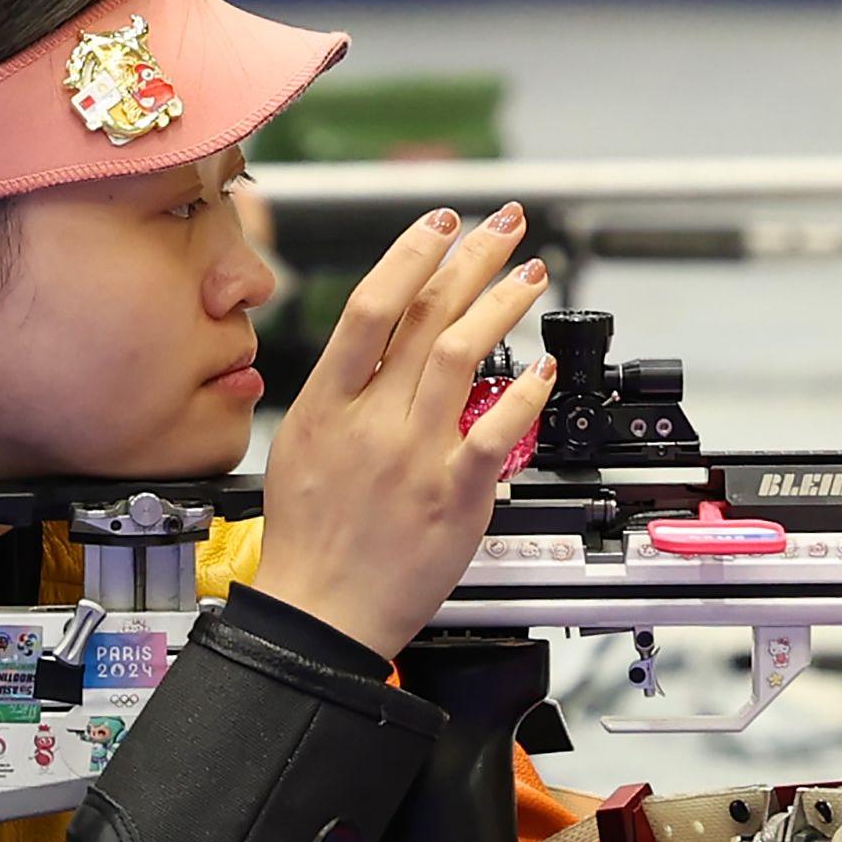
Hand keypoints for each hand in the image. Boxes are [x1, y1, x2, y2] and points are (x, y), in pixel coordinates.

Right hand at [255, 206, 553, 655]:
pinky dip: (523, 393)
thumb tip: (377, 351)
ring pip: (461, 355)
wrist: (319, 616)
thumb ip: (340, 397)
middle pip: (426, 317)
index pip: (372, 307)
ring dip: (502, 306)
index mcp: (327, 405)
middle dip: (472, 260)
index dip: (410, 255)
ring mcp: (413, 456)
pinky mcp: (453, 495)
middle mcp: (371, 421)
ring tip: (530, 278)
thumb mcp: (299, 449)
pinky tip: (543, 369)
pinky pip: (495, 430)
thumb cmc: (308, 542)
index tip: (440, 225)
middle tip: (505, 229)